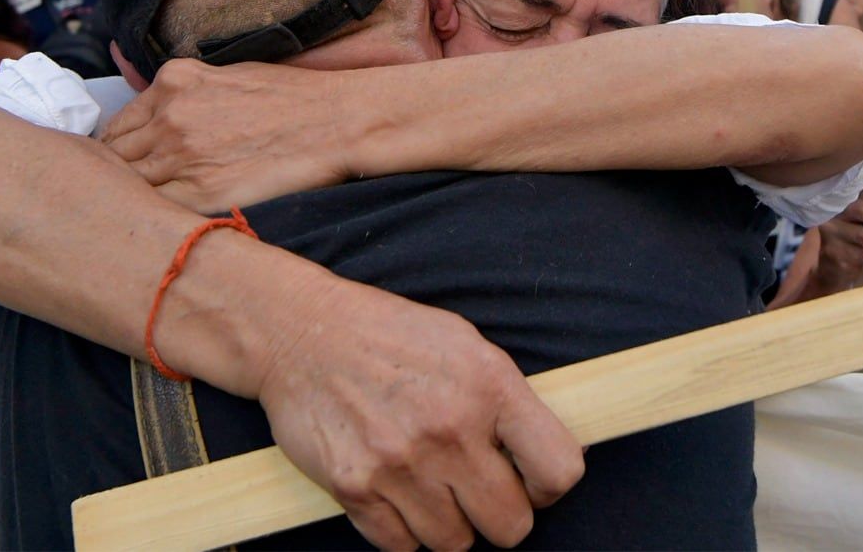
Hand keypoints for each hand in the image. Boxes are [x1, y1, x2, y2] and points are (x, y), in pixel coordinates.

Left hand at [102, 58, 350, 212]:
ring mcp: (180, 155)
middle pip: (113, 157)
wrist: (335, 123)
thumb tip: (157, 119)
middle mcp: (168, 116)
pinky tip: (165, 223)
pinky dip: (156, 218)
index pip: (116, 127)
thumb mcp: (228, 76)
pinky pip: (156, 210)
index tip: (127, 167)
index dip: (117, 151)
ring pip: (127, 186)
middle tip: (126, 197)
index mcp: (173, 82)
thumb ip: (184, 95)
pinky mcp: (198, 193)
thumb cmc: (293, 99)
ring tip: (142, 215)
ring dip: (132, 201)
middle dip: (118, 176)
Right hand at [256, 272, 583, 549]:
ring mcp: (400, 463)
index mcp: (489, 386)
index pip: (558, 470)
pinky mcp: (354, 488)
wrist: (303, 332)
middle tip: (477, 488)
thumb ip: (510, 401)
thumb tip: (554, 456)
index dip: (549, 486)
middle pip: (510, 526)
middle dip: (500, 513)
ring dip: (449, 523)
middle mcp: (449, 428)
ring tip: (431, 483)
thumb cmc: (394, 337)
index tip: (529, 479)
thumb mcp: (468, 346)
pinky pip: (401, 547)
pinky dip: (404, 530)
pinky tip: (398, 492)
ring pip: (455, 543)